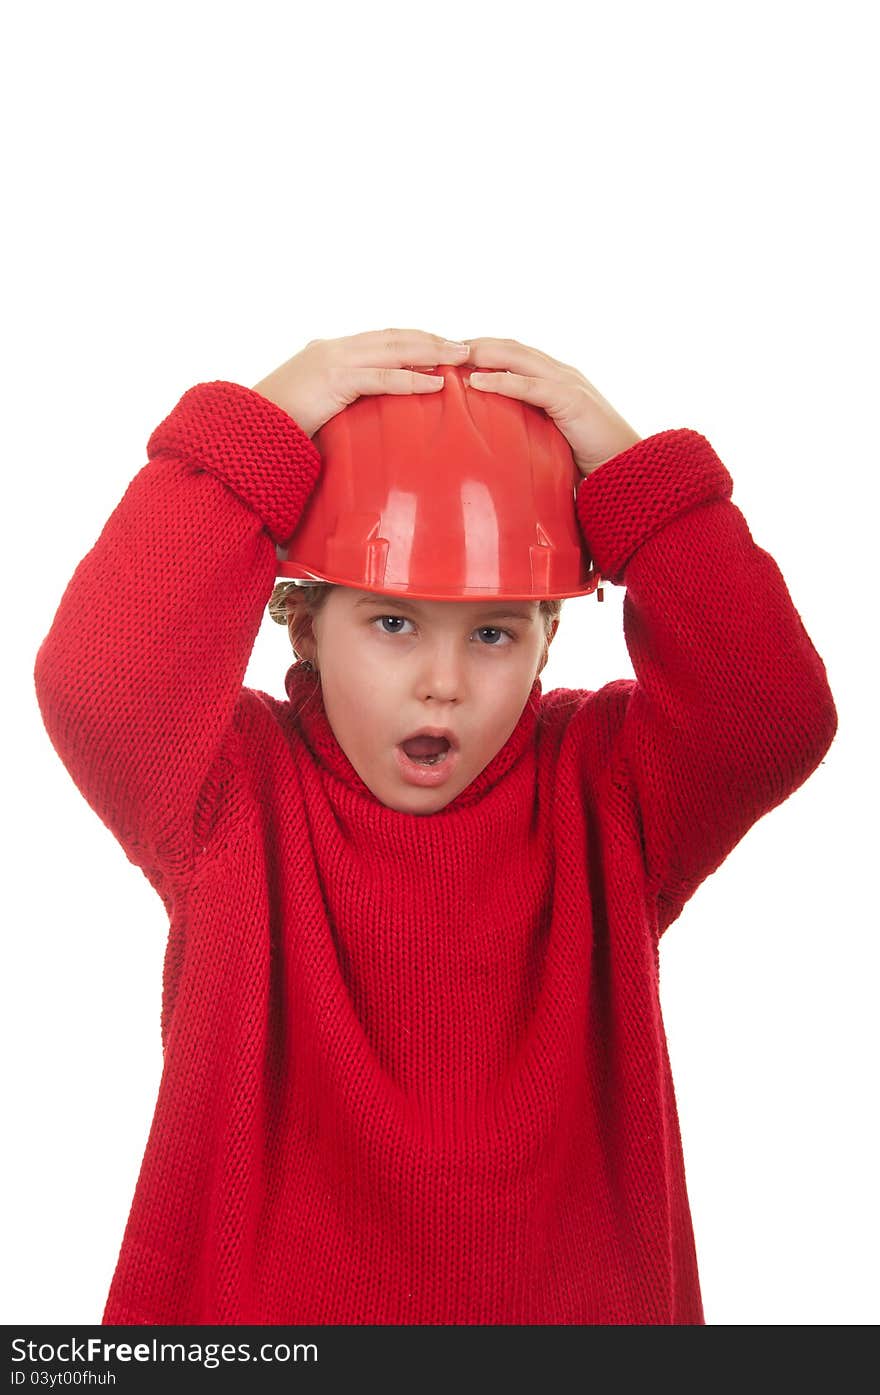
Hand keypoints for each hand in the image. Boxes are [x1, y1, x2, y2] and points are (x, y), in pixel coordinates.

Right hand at [252, 327, 470, 437]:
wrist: (243, 429)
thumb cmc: (273, 428)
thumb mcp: (311, 409)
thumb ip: (336, 403)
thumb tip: (356, 419)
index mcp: (328, 352)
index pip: (380, 339)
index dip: (413, 339)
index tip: (442, 344)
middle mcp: (333, 348)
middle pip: (393, 337)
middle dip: (431, 339)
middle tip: (464, 345)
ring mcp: (334, 361)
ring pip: (394, 350)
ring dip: (431, 352)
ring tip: (460, 357)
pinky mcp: (334, 381)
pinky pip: (382, 378)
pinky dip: (412, 378)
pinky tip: (436, 383)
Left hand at [460, 336, 640, 475]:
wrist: (627, 468)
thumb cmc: (588, 461)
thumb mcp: (550, 441)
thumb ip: (526, 433)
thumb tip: (494, 446)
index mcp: (553, 379)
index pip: (512, 354)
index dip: (481, 350)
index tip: (448, 356)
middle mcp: (559, 373)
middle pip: (509, 347)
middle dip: (474, 344)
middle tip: (438, 348)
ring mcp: (566, 383)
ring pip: (517, 358)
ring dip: (481, 354)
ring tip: (450, 356)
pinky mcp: (570, 400)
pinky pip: (530, 385)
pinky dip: (502, 380)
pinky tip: (476, 381)